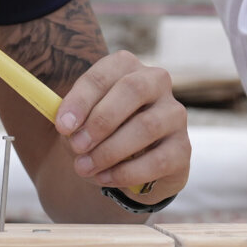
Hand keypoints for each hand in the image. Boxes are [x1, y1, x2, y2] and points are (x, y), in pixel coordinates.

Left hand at [53, 51, 189, 201]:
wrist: (132, 168)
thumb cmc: (102, 134)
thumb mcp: (82, 124)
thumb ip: (73, 122)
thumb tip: (68, 128)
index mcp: (127, 67)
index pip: (104, 74)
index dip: (81, 99)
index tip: (62, 125)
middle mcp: (156, 82)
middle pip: (132, 89)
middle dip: (100, 120)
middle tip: (77, 146)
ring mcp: (174, 114)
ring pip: (146, 126)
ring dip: (109, 151)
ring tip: (84, 168)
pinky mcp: (183, 148)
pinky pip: (157, 160)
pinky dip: (126, 172)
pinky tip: (105, 178)